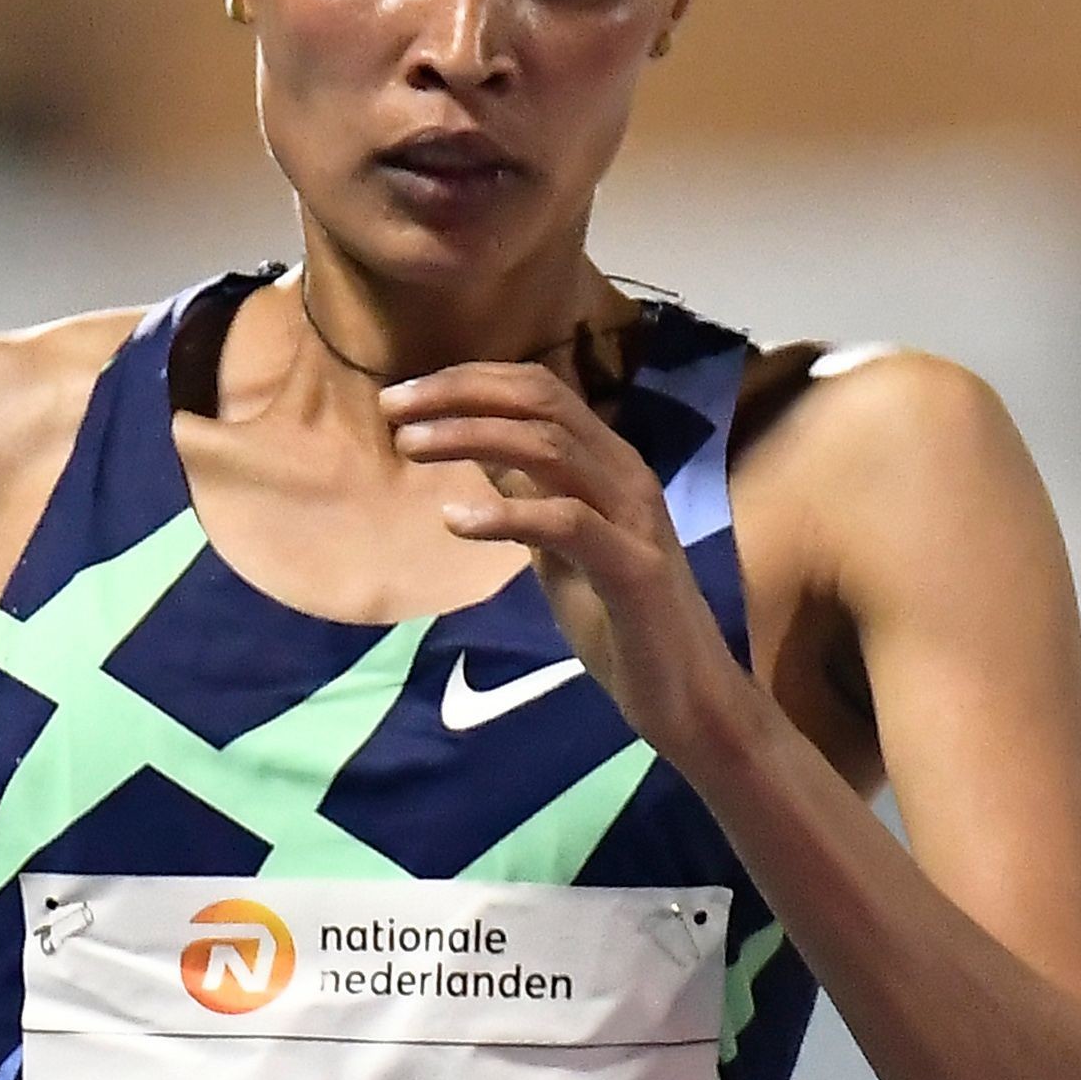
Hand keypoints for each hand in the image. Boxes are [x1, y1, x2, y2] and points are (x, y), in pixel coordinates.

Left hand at [383, 356, 751, 761]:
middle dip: (460, 394)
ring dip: (471, 436)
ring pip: (550, 447)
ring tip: (410, 447)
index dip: (468, 381)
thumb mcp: (560, 550)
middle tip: (392, 408)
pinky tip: (454, 521)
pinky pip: (566, 523)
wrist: (688, 698)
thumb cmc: (623, 625)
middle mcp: (627, 476)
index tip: (403, 398)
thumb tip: (479, 451)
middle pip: (542, 403)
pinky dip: (506, 514)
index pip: (539, 391)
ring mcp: (634, 519)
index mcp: (610, 465)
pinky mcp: (634, 569)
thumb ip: (529, 496)